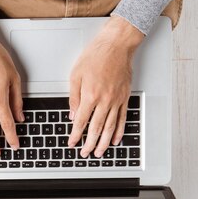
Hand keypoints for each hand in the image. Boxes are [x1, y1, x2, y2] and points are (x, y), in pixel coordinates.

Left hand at [67, 16, 143, 157]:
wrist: (116, 45)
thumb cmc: (95, 56)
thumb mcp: (75, 74)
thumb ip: (73, 97)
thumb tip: (72, 115)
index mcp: (90, 95)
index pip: (81, 121)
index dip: (76, 135)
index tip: (72, 143)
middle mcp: (105, 100)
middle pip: (96, 128)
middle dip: (90, 144)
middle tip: (85, 153)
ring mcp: (117, 99)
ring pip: (110, 127)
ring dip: (104, 142)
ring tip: (99, 152)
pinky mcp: (125, 97)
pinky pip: (123, 118)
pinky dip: (119, 131)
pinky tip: (114, 139)